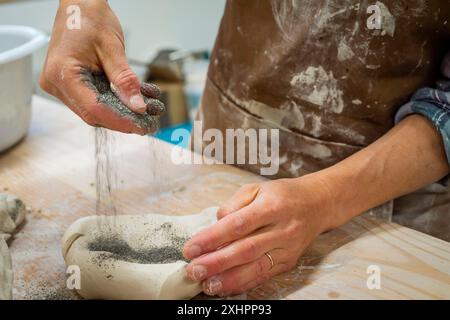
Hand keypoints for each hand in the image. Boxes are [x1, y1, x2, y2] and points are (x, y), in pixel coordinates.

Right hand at [40, 0, 161, 133]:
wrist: (78, 4)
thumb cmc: (90, 18)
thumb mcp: (112, 49)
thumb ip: (125, 80)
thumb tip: (138, 107)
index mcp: (62, 73)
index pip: (94, 108)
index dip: (120, 121)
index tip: (143, 126)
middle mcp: (56, 83)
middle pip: (93, 114)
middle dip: (123, 120)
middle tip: (149, 122)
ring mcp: (61, 85)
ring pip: (95, 111)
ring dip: (122, 112)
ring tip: (148, 108)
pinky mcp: (70, 85)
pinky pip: (94, 100)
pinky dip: (115, 102)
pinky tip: (135, 98)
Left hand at [183, 175, 334, 295]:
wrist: (317, 204)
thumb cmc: (282, 195)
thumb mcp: (256, 188)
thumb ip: (234, 204)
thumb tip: (215, 224)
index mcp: (271, 206)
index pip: (238, 225)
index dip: (213, 238)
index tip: (191, 248)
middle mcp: (282, 229)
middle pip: (246, 250)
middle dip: (216, 263)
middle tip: (193, 270)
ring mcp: (287, 248)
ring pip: (256, 268)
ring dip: (228, 279)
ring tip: (206, 284)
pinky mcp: (289, 262)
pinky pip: (264, 276)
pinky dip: (243, 284)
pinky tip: (225, 287)